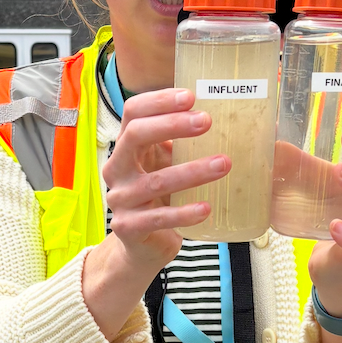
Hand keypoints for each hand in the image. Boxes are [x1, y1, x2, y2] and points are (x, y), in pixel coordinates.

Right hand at [83, 88, 230, 341]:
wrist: (142, 246)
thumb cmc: (159, 201)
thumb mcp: (164, 168)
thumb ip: (178, 147)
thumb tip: (223, 118)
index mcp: (127, 149)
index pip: (132, 112)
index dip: (159, 101)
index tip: (191, 96)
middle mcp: (117, 169)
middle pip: (136, 135)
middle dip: (173, 124)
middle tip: (207, 122)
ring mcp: (121, 199)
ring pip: (156, 181)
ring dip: (193, 171)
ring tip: (224, 164)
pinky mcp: (129, 227)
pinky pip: (159, 218)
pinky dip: (185, 212)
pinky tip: (206, 207)